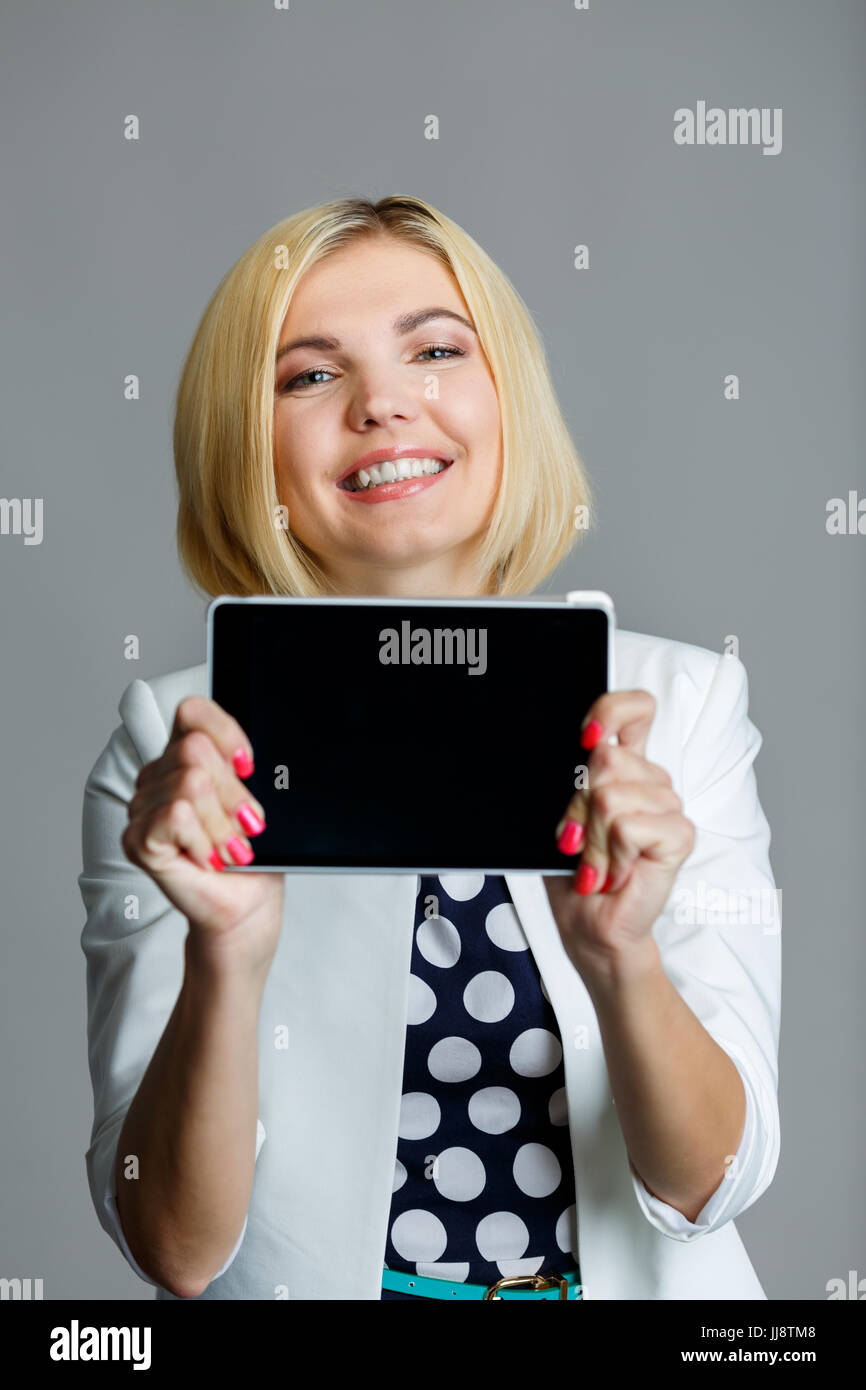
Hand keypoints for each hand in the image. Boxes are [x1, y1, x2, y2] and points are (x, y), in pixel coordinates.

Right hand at [121, 695, 283, 973]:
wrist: (247, 905)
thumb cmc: (252, 852)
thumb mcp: (256, 799)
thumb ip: (243, 767)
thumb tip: (249, 753)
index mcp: (184, 757)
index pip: (192, 712)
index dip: (225, 733)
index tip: (249, 766)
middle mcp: (158, 776)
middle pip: (196, 750)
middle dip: (233, 793)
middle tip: (246, 826)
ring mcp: (142, 807)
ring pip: (190, 784)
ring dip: (222, 824)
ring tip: (229, 847)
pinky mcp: (138, 839)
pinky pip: (177, 815)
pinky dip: (203, 839)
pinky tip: (208, 857)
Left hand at [543, 690, 695, 980]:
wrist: (590, 925)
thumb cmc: (575, 873)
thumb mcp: (563, 817)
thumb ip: (574, 781)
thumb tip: (583, 750)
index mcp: (625, 768)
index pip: (636, 709)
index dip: (613, 710)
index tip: (588, 737)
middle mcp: (650, 782)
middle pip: (607, 759)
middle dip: (578, 806)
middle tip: (578, 842)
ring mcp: (669, 807)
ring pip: (611, 797)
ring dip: (592, 840)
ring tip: (597, 865)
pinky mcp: (679, 835)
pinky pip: (628, 826)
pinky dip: (611, 855)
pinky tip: (615, 874)